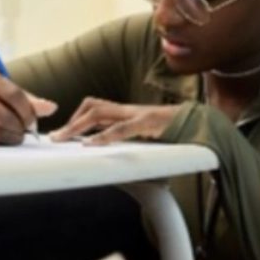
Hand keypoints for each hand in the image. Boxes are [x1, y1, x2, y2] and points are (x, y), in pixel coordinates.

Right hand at [0, 72, 56, 145]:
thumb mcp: (13, 93)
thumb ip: (32, 102)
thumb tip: (51, 108)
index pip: (13, 95)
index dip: (27, 112)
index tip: (32, 121)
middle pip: (3, 115)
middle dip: (19, 126)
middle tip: (24, 131)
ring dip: (10, 136)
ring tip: (16, 135)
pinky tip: (3, 138)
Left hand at [50, 99, 180, 145]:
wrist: (205, 124)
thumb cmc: (175, 133)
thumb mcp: (147, 137)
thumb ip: (130, 139)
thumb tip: (109, 153)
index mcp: (128, 112)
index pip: (95, 107)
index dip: (76, 117)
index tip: (61, 133)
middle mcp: (130, 109)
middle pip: (92, 106)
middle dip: (71, 121)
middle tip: (54, 138)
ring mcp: (139, 113)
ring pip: (100, 112)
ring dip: (78, 125)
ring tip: (64, 138)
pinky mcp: (150, 123)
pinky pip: (122, 128)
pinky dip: (104, 136)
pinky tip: (91, 144)